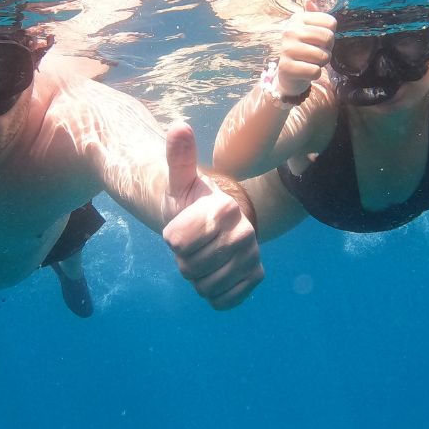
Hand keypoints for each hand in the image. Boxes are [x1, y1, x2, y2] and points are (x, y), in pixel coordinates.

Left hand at [162, 123, 263, 308]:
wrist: (211, 224)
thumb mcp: (179, 180)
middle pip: (189, 267)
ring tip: (203, 256)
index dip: (171, 238)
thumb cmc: (189, 202)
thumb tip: (178, 127)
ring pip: (204, 286)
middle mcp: (246, 231)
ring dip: (196, 277)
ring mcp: (254, 255)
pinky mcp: (256, 277)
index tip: (181, 226)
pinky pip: (221, 301)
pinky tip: (215, 273)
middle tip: (192, 244)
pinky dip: (211, 293)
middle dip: (183, 259)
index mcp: (225, 207)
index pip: (176, 242)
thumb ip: (179, 157)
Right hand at [275, 0, 335, 95]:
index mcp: (298, 18)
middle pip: (328, 38)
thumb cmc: (304, 48)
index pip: (331, 23)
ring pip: (323, 56)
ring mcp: (286, 49)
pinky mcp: (287, 67)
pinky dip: (314, 74)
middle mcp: (290, 30)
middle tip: (316, 52)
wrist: (288, 73)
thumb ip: (313, 10)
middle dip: (327, 49)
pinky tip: (305, 71)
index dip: (330, 34)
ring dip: (321, 63)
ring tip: (310, 61)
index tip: (318, 40)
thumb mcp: (309, 27)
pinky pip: (315, 71)